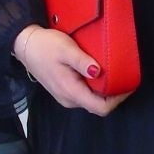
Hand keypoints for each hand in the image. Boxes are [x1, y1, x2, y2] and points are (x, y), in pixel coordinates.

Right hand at [11, 25, 131, 114]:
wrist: (25, 45)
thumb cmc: (45, 46)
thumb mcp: (66, 49)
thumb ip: (82, 62)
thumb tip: (98, 71)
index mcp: (71, 91)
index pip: (101, 108)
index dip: (118, 100)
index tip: (128, 85)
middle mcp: (69, 100)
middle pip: (98, 106)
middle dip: (114, 95)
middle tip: (124, 77)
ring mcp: (66, 97)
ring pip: (92, 101)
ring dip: (105, 91)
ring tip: (114, 74)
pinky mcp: (64, 92)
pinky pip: (85, 95)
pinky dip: (95, 88)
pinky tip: (99, 74)